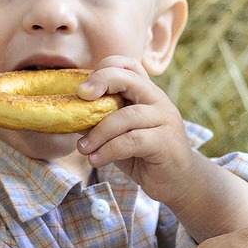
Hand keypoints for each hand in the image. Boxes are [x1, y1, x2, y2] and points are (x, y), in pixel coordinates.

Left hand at [75, 56, 194, 195]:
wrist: (178, 181)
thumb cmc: (144, 156)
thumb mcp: (119, 136)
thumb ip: (101, 122)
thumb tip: (69, 115)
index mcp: (147, 94)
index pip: (128, 65)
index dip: (104, 69)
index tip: (83, 89)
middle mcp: (158, 100)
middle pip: (129, 78)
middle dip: (101, 82)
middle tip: (80, 97)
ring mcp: (165, 119)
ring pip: (126, 116)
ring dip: (98, 133)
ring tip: (83, 149)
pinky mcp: (166, 142)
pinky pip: (132, 140)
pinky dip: (108, 150)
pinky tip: (96, 160)